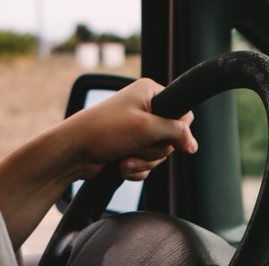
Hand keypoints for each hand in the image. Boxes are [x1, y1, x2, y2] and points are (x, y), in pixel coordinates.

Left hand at [0, 78, 197, 249]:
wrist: (74, 151)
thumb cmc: (104, 130)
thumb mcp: (146, 128)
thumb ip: (176, 133)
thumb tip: (194, 144)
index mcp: (150, 93)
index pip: (183, 113)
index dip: (178, 129)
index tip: (164, 136)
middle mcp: (145, 109)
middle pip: (172, 138)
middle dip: (154, 150)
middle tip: (136, 146)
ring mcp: (138, 130)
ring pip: (160, 155)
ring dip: (144, 162)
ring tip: (125, 158)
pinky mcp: (130, 148)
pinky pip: (148, 165)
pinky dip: (136, 169)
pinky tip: (121, 165)